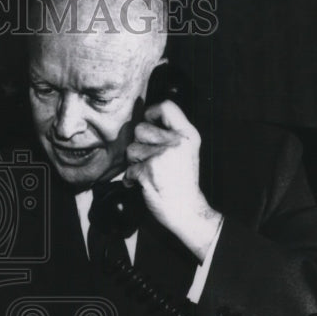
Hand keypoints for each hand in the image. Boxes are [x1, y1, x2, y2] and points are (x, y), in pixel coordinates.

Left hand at [123, 100, 221, 261]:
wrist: (187, 209)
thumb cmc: (183, 180)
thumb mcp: (186, 150)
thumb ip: (170, 132)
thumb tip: (143, 116)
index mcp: (187, 134)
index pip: (166, 106)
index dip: (152, 113)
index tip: (149, 123)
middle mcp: (176, 142)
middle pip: (141, 128)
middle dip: (140, 144)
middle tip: (151, 159)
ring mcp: (162, 156)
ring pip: (131, 149)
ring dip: (134, 162)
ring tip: (150, 171)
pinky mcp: (148, 171)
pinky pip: (128, 169)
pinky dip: (131, 179)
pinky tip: (144, 184)